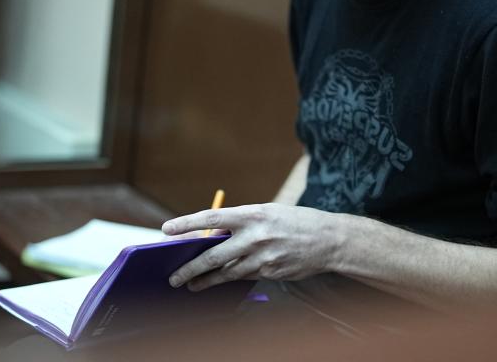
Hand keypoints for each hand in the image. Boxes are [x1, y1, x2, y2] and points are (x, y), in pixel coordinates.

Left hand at [161, 203, 341, 291]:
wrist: (329, 240)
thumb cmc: (295, 222)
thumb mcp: (267, 212)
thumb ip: (241, 223)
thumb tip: (214, 235)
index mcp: (252, 214)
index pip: (211, 217)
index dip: (186, 224)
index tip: (167, 230)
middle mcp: (255, 236)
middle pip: (213, 255)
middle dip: (190, 268)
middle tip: (174, 276)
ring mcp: (263, 257)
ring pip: (226, 272)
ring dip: (205, 280)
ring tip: (190, 285)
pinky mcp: (269, 273)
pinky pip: (244, 277)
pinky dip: (230, 278)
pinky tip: (219, 282)